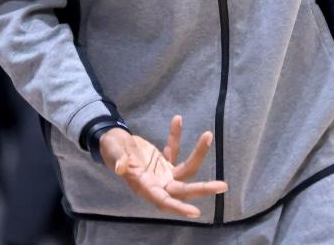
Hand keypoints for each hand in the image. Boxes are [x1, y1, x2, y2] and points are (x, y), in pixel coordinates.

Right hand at [99, 115, 226, 217]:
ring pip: (185, 170)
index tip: (195, 212)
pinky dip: (175, 136)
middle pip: (182, 189)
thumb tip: (120, 168)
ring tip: (208, 135)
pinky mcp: (164, 162)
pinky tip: (177, 120)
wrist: (110, 141)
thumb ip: (117, 159)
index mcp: (143, 186)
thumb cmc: (110, 148)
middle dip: (202, 188)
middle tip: (223, 186)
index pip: (163, 200)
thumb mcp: (112, 151)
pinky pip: (174, 150)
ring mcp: (161, 173)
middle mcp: (156, 183)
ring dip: (198, 154)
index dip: (178, 206)